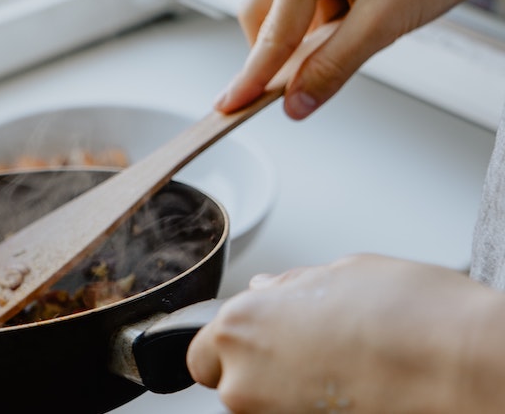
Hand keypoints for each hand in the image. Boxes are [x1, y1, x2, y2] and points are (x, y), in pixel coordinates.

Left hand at [186, 254, 504, 412]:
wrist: (472, 372)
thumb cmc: (417, 317)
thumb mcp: (347, 273)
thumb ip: (292, 286)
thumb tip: (269, 290)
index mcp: (242, 323)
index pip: (203, 350)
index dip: (233, 344)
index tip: (260, 340)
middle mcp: (245, 378)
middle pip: (231, 383)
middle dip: (260, 369)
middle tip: (311, 353)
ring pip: (263, 407)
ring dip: (287, 393)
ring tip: (342, 372)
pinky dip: (309, 410)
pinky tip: (352, 393)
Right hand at [216, 0, 504, 119]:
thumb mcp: (387, 21)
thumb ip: (334, 66)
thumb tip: (297, 102)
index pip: (271, 30)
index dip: (252, 76)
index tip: (231, 106)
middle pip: (261, 14)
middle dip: (275, 53)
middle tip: (292, 87)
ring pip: (284, 8)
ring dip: (303, 38)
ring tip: (352, 41)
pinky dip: (322, 24)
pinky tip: (355, 26)